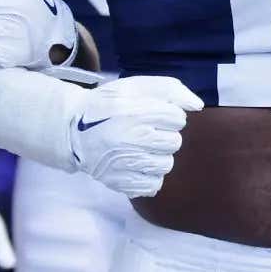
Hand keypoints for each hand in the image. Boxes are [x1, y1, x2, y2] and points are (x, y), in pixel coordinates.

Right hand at [65, 76, 201, 197]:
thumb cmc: (110, 105)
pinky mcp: (120, 183)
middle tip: (146, 132)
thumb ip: (170, 89)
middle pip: (174, 142)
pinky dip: (149, 176)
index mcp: (135, 112)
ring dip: (158, 156)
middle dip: (164, 136)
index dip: (168, 115)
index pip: (178, 118)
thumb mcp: (136, 86)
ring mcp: (125, 164)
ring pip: (166, 164)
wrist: (72, 131)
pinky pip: (153, 185)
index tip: (153, 115)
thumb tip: (197, 106)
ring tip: (140, 148)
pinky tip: (136, 165)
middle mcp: (131, 139)